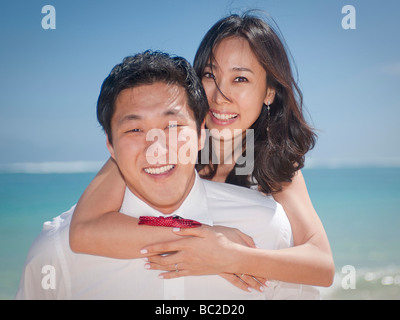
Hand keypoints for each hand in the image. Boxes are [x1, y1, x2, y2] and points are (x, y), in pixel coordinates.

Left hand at [141, 225, 266, 291]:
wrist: (231, 257)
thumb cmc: (219, 242)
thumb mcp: (205, 230)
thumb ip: (189, 228)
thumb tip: (174, 228)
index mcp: (188, 244)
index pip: (166, 246)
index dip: (153, 248)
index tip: (143, 249)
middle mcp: (187, 256)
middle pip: (164, 258)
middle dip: (152, 258)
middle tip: (141, 258)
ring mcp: (190, 265)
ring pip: (169, 267)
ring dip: (157, 267)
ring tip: (147, 266)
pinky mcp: (194, 272)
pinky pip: (178, 275)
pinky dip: (168, 276)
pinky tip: (161, 276)